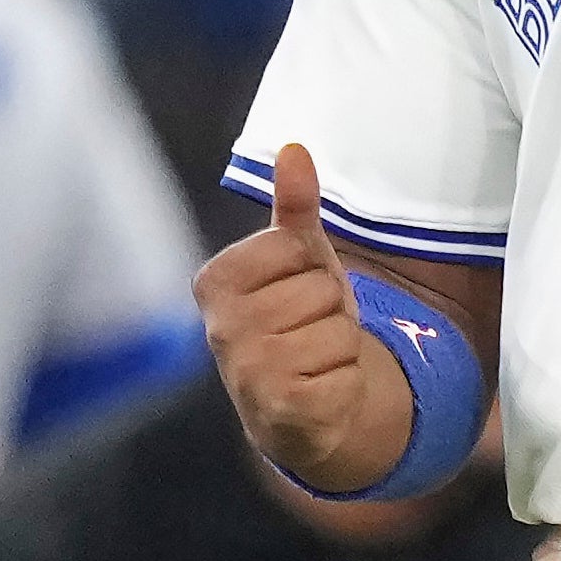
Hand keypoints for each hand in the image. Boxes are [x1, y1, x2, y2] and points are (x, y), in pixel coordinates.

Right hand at [195, 144, 408, 490]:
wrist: (304, 408)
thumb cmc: (298, 323)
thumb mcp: (299, 261)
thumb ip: (294, 207)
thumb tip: (294, 149)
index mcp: (214, 282)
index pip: (293, 245)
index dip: (311, 267)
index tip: (295, 291)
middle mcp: (220, 330)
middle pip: (320, 287)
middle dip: (330, 308)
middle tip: (309, 329)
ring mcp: (248, 374)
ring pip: (338, 328)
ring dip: (340, 344)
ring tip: (316, 358)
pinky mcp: (282, 411)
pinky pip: (346, 370)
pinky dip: (346, 380)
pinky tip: (322, 388)